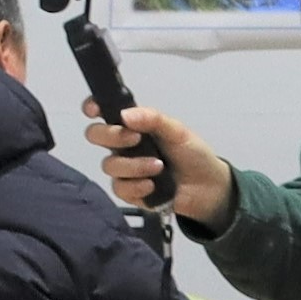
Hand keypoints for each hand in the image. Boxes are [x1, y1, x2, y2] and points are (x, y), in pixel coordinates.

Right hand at [95, 104, 232, 227]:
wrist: (208, 187)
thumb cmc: (192, 153)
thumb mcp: (177, 130)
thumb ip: (153, 119)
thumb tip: (125, 115)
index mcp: (133, 125)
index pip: (104, 111)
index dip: (92, 107)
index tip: (94, 110)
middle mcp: (124, 145)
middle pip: (96, 135)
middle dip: (111, 136)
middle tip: (134, 139)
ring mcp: (125, 169)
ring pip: (108, 165)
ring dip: (133, 166)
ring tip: (158, 167)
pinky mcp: (130, 191)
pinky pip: (119, 188)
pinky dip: (136, 186)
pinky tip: (152, 185)